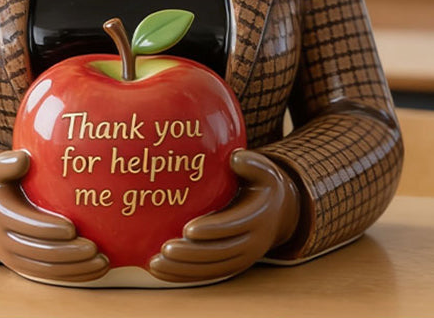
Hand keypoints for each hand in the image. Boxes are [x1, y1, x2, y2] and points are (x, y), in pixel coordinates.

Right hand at [0, 150, 108, 283]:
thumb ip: (7, 163)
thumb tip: (24, 158)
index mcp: (0, 214)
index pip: (25, 225)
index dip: (47, 229)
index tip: (72, 227)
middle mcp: (4, 240)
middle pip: (38, 252)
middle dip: (67, 253)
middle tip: (93, 247)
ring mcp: (13, 257)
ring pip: (45, 269)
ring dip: (74, 269)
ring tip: (101, 261)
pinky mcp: (23, 266)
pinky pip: (48, 276)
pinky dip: (72, 276)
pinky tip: (95, 270)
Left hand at [147, 149, 299, 283]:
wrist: (278, 213)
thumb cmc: (262, 184)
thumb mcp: (264, 170)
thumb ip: (252, 163)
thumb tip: (235, 158)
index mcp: (258, 218)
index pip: (233, 227)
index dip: (212, 230)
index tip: (188, 230)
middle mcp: (251, 243)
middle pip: (219, 253)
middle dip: (191, 254)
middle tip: (165, 249)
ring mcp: (240, 258)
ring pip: (210, 268)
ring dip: (182, 269)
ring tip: (155, 263)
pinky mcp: (229, 265)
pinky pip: (206, 274)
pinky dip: (182, 275)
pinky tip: (159, 270)